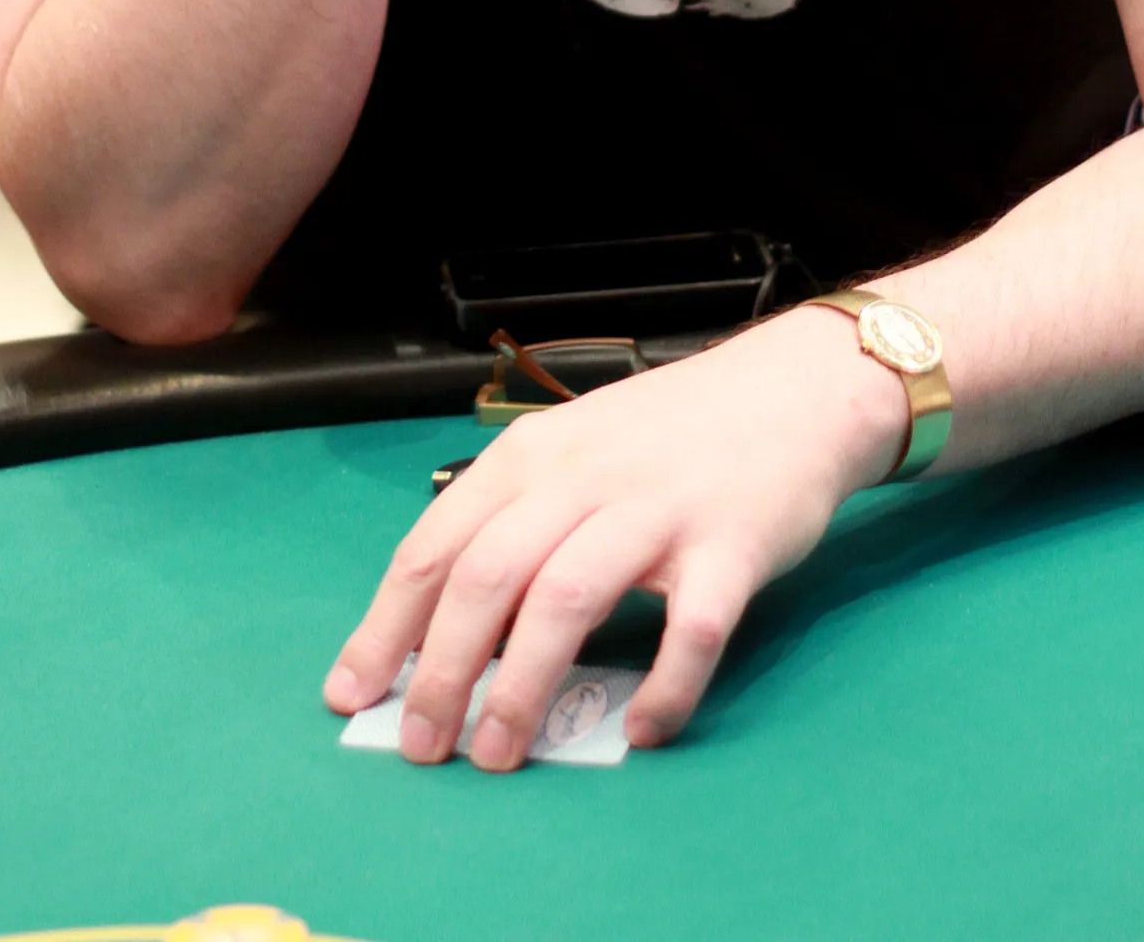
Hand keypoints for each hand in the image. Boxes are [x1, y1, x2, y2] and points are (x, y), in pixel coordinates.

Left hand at [323, 309, 908, 768]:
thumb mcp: (573, 452)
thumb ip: (514, 520)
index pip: (439, 544)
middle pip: (489, 576)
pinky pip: (692, 629)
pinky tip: (640, 729)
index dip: (388, 624)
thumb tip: (440, 626)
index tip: (352, 693)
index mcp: (533, 456)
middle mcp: (585, 476)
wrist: (792, 390)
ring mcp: (659, 509)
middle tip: (422, 745)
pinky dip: (663, 687)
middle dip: (443, 669)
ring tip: (499, 754)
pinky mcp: (732, 545)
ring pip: (569, 597)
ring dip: (523, 684)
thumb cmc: (668, 436)